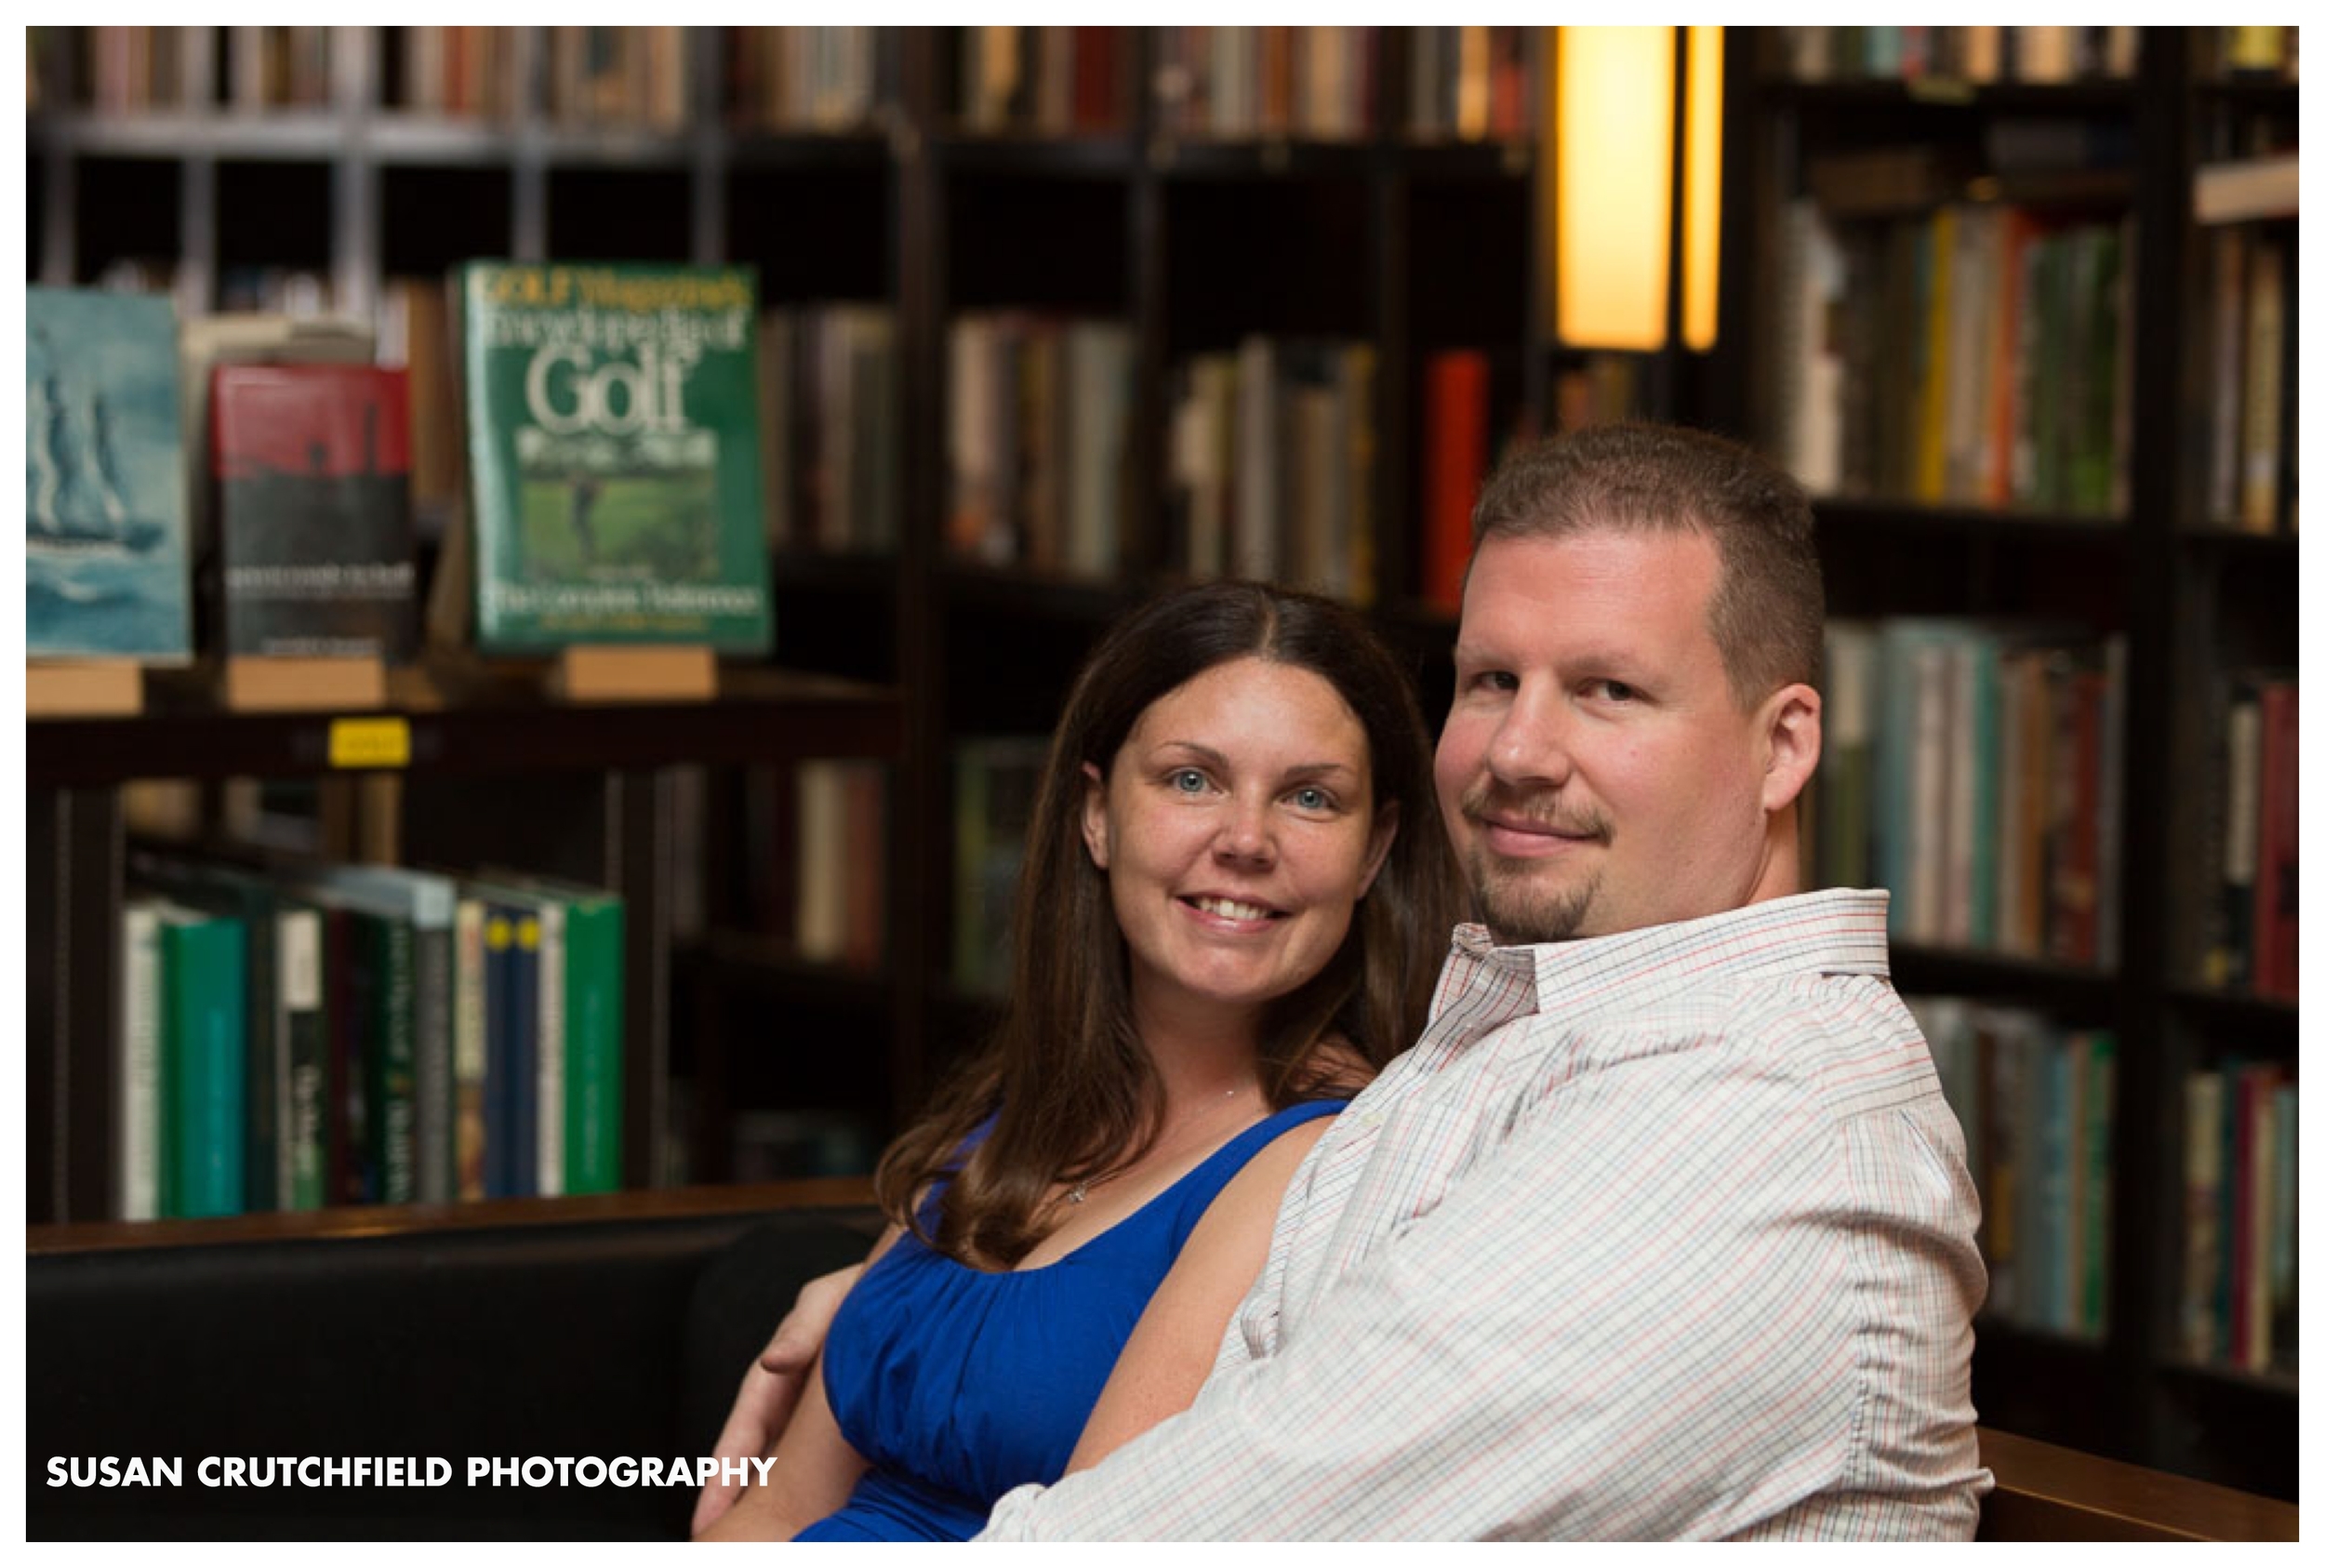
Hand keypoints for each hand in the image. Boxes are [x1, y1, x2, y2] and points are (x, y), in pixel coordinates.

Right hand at [690, 1263, 863, 1536]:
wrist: (907, 1294)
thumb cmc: (858, 1293)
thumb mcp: (826, 1301)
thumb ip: (801, 1328)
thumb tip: (773, 1361)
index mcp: (773, 1383)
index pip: (740, 1438)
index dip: (723, 1479)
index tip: (705, 1521)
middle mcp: (787, 1410)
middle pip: (757, 1468)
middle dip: (737, 1509)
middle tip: (718, 1548)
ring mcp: (815, 1425)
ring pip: (790, 1475)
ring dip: (776, 1510)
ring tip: (766, 1544)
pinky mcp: (850, 1432)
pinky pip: (828, 1472)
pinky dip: (818, 1498)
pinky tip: (825, 1525)